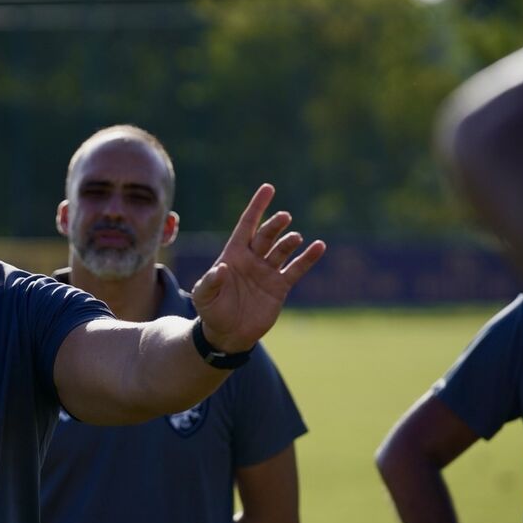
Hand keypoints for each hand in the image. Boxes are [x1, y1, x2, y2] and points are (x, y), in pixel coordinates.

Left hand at [192, 184, 324, 352]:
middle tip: (284, 217)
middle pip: (266, 235)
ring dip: (289, 242)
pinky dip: (308, 258)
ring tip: (295, 238)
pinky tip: (319, 246)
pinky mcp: (280, 286)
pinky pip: (296, 269)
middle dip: (274, 225)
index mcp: (233, 255)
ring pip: (282, 250)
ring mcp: (267, 271)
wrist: (227, 334)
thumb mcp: (204, 297)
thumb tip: (222, 269)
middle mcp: (252, 259)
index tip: (268, 188)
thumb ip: (210, 282)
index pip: (247, 225)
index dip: (256, 207)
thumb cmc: (211, 311)